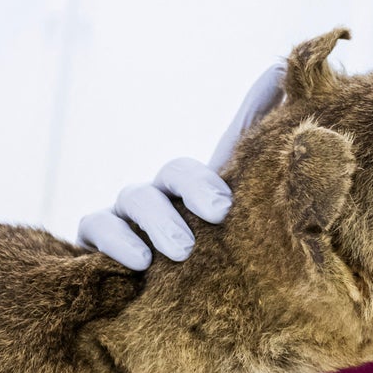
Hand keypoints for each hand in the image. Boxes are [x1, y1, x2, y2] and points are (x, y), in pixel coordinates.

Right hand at [77, 63, 285, 269]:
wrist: (175, 305)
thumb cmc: (212, 253)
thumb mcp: (241, 205)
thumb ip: (259, 143)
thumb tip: (278, 67)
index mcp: (202, 186)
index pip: (220, 149)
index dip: (223, 158)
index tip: (229, 201)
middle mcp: (164, 193)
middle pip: (174, 171)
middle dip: (195, 188)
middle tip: (220, 214)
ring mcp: (127, 215)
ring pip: (135, 197)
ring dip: (159, 222)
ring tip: (181, 251)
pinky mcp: (95, 242)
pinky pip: (94, 228)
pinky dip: (115, 241)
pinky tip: (138, 263)